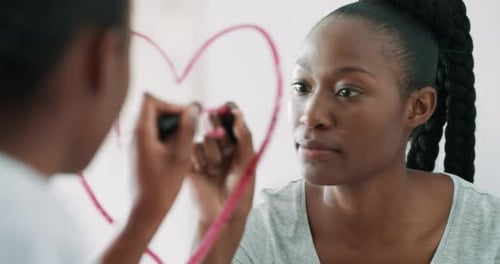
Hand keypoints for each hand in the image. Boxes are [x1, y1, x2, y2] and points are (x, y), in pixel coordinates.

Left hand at [135, 94, 198, 209]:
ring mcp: (132, 145)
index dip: (170, 104)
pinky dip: (163, 138)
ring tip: (184, 144)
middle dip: (172, 116)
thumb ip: (187, 129)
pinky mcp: (134, 155)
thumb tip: (193, 108)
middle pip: (151, 110)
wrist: (142, 213)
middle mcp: (132, 135)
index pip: (149, 100)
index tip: (186, 117)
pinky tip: (175, 154)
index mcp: (140, 133)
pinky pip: (149, 136)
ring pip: (151, 124)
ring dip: (169, 128)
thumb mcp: (181, 156)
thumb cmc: (162, 187)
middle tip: (189, 130)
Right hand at [189, 103, 255, 224]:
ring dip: (212, 152)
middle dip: (217, 126)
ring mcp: (204, 153)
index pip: (231, 120)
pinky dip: (199, 159)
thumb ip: (244, 137)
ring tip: (215, 169)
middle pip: (213, 122)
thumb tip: (238, 114)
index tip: (228, 107)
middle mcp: (220, 145)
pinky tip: (204, 171)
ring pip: (204, 137)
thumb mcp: (248, 162)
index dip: (229, 111)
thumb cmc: (239, 191)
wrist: (221, 214)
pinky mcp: (190, 161)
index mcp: (237, 144)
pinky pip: (192, 149)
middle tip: (222, 136)